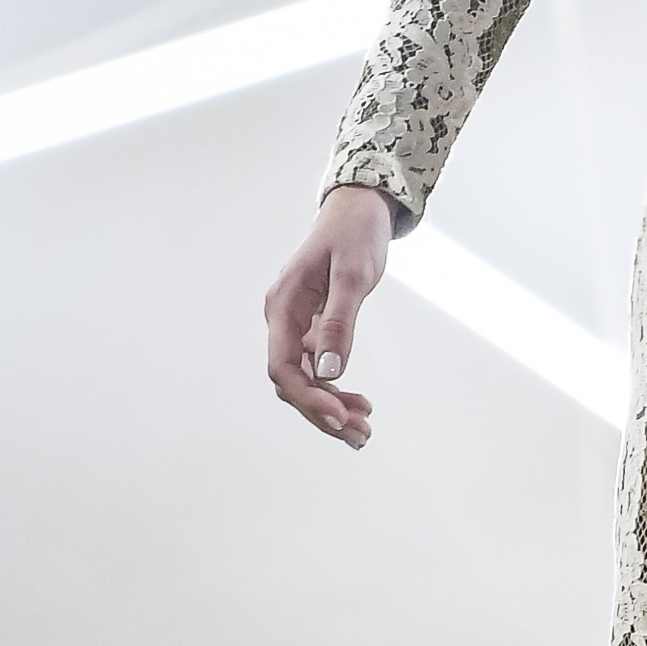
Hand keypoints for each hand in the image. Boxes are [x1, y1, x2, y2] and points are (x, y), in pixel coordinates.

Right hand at [263, 185, 393, 449]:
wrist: (359, 208)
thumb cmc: (355, 233)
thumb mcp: (353, 275)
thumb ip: (339, 322)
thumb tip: (331, 371)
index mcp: (283, 305)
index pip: (283, 366)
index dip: (308, 398)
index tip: (339, 418)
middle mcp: (283, 318)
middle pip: (292, 380)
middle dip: (322, 412)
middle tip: (361, 437)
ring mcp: (295, 323)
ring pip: (305, 378)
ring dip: (330, 407)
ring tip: (363, 430)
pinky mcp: (312, 326)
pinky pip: (317, 367)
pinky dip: (335, 389)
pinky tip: (358, 404)